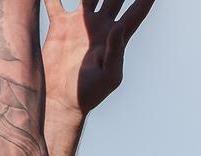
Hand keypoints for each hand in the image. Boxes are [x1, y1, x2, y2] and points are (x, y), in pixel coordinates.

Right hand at [42, 0, 154, 116]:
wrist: (62, 100)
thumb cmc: (89, 93)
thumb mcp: (109, 76)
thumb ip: (116, 52)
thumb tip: (119, 27)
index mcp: (115, 38)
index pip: (136, 13)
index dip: (146, 0)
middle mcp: (100, 26)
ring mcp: (80, 24)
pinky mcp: (60, 26)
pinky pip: (54, 1)